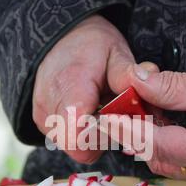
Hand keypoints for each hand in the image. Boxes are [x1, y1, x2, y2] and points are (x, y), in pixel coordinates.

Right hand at [33, 15, 134, 163]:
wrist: (58, 38)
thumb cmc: (89, 45)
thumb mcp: (115, 52)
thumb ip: (127, 74)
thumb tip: (145, 86)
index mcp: (71, 88)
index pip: (80, 138)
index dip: (104, 138)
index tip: (118, 121)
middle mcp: (50, 106)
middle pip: (80, 147)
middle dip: (103, 138)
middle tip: (114, 115)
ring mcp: (42, 116)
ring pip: (73, 146)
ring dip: (92, 136)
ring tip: (100, 110)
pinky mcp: (41, 121)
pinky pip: (65, 140)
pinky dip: (81, 131)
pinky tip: (88, 111)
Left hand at [109, 57, 185, 185]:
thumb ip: (171, 87)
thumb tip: (135, 79)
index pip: (157, 145)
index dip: (128, 131)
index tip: (107, 118)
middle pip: (159, 159)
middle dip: (136, 136)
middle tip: (122, 111)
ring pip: (168, 164)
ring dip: (150, 140)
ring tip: (143, 113)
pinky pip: (182, 164)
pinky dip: (165, 145)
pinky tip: (162, 124)